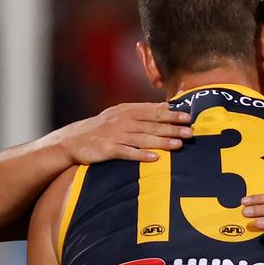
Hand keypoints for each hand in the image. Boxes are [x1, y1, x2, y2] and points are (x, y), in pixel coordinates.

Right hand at [54, 102, 191, 163]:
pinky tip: (155, 159)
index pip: (154, 111)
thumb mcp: (120, 113)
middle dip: (173, 128)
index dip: (172, 114)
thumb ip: (143, 110)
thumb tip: (167, 106)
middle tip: (190, 132)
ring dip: (163, 142)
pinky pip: (128, 153)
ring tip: (179, 145)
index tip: (188, 117)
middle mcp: (123, 121)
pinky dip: (141, 155)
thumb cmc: (101, 128)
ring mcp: (116, 135)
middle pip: (152, 125)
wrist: (73, 140)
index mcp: (127, 111)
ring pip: (144, 138)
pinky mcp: (108, 150)